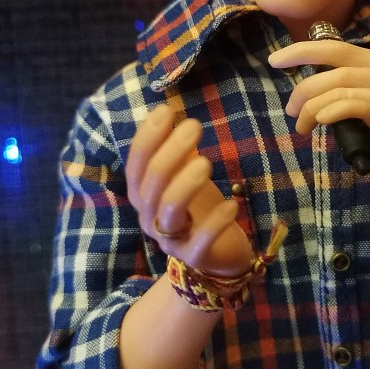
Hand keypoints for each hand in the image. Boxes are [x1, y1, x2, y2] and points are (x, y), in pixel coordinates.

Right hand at [125, 105, 253, 275]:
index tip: (165, 111)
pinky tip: (232, 204)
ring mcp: (171, 240)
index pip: (137, 164)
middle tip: (194, 126)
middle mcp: (151, 217)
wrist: (217, 258)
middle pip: (152, 183)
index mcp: (145, 195)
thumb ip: (178, 151)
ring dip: (185, 184)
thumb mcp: (186, 176)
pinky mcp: (195, 258)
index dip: (147, 137)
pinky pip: (201, 241)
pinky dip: (215, 222)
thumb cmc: (199, 209)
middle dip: (171, 152)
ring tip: (205, 162)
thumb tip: (170, 112)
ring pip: (169, 210)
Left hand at [268, 39, 369, 178]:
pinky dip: (331, 113)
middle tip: (289, 111)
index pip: (331, 47)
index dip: (299, 51)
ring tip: (301, 126)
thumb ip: (347, 84)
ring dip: (310, 109)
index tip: (274, 61)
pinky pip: (352, 106)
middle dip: (301, 90)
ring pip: (336, 90)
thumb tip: (308, 90)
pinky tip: (320, 122)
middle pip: (329, 71)